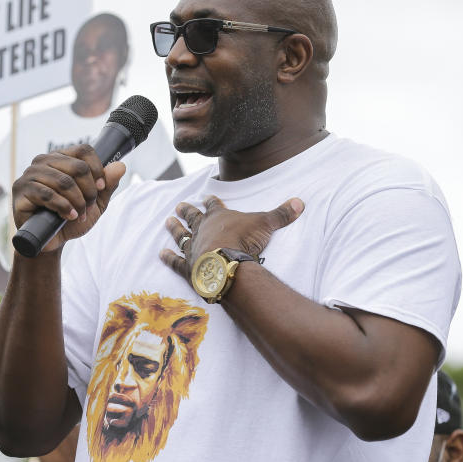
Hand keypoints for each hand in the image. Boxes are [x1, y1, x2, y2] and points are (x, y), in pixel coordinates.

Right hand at [11, 144, 125, 252]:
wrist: (51, 241)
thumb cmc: (70, 219)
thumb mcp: (95, 203)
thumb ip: (107, 185)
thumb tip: (120, 166)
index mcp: (60, 158)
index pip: (84, 150)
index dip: (97, 169)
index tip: (102, 187)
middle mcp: (43, 161)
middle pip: (77, 166)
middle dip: (89, 191)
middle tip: (89, 207)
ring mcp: (30, 174)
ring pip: (64, 181)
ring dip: (77, 202)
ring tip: (79, 214)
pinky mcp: (21, 191)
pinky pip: (48, 195)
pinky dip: (64, 207)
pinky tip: (68, 216)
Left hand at [159, 195, 303, 280]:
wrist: (227, 264)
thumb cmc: (244, 241)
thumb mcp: (266, 224)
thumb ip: (281, 214)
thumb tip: (300, 202)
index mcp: (219, 217)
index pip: (213, 205)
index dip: (210, 200)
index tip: (206, 194)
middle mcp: (202, 230)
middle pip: (193, 217)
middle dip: (187, 211)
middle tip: (178, 206)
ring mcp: (193, 248)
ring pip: (181, 236)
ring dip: (175, 229)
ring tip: (167, 222)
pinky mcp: (188, 267)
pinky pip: (176, 262)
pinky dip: (169, 258)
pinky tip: (161, 254)